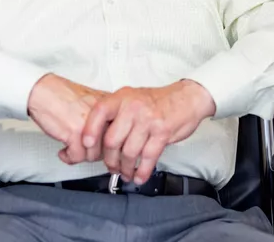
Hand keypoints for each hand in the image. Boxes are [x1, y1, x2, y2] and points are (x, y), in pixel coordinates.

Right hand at [27, 74, 106, 164]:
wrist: (43, 91)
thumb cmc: (63, 96)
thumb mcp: (90, 103)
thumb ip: (102, 118)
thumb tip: (109, 140)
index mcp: (109, 106)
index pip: (120, 133)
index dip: (108, 145)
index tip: (100, 149)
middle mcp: (102, 115)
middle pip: (108, 147)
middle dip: (94, 153)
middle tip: (84, 150)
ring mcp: (89, 124)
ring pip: (93, 155)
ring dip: (81, 156)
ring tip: (72, 150)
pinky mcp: (75, 132)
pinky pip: (77, 156)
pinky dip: (69, 157)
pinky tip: (64, 152)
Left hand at [82, 80, 215, 184]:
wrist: (186, 98)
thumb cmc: (156, 101)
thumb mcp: (132, 98)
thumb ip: (116, 114)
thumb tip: (97, 139)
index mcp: (122, 97)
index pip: (99, 113)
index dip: (90, 131)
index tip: (87, 146)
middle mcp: (133, 107)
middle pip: (113, 140)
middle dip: (110, 160)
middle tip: (112, 167)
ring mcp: (148, 119)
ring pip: (130, 152)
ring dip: (126, 168)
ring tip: (126, 173)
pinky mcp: (162, 132)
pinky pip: (148, 157)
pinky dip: (142, 171)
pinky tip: (139, 176)